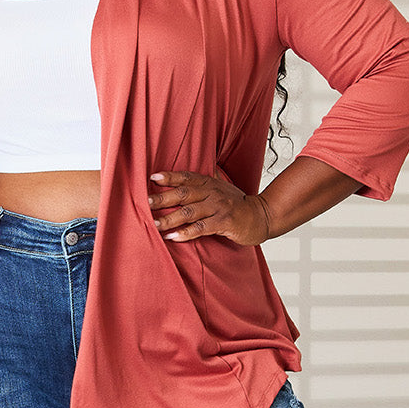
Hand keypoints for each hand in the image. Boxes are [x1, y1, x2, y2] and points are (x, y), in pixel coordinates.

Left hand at [148, 170, 270, 245]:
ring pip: (189, 212)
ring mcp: (218, 207)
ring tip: (155, 224)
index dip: (170, 177)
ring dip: (170, 219)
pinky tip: (173, 237)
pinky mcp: (224, 222)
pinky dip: (186, 233)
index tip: (153, 177)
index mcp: (209, 183)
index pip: (186, 177)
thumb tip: (194, 170)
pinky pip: (201, 228)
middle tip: (146, 203)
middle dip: (163, 198)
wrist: (261, 216)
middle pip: (184, 194)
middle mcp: (212, 193)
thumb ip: (208, 179)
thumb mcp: (222, 187)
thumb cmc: (238, 204)